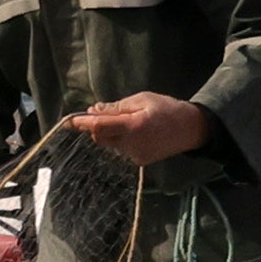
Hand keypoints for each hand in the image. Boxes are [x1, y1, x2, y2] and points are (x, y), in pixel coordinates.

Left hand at [68, 92, 212, 166]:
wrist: (191, 129)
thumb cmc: (167, 109)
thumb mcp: (142, 100)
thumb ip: (116, 107)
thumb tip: (93, 110)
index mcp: (133, 127)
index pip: (99, 126)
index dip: (82, 123)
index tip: (68, 121)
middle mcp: (132, 145)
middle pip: (100, 137)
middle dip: (96, 126)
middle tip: (104, 112)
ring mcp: (136, 156)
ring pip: (109, 144)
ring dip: (109, 133)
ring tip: (128, 121)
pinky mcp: (140, 161)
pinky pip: (121, 149)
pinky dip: (120, 140)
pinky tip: (135, 132)